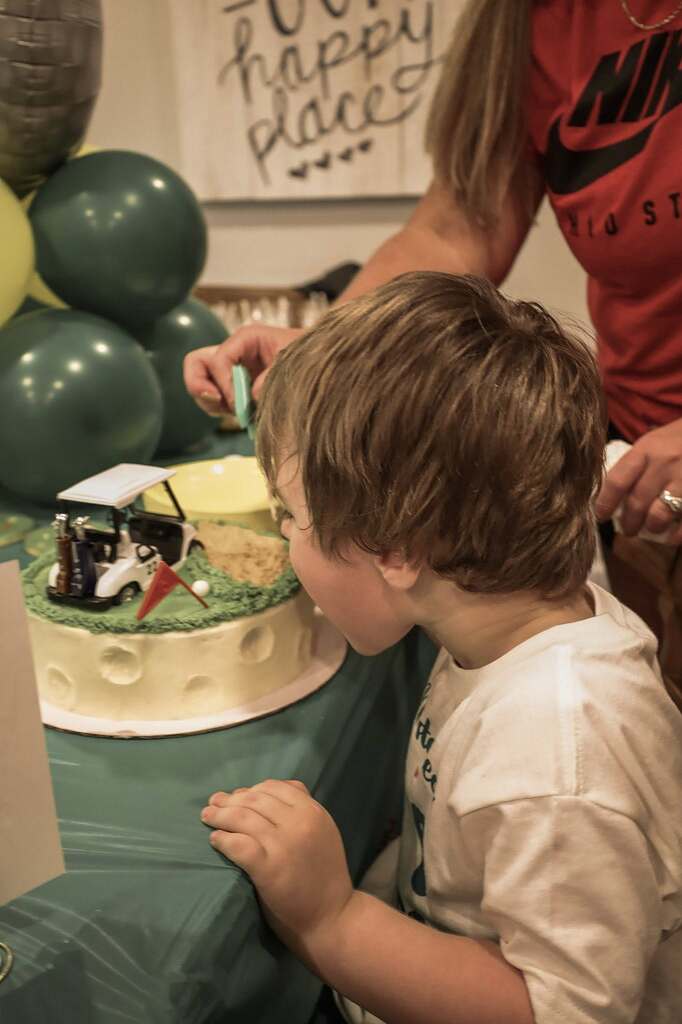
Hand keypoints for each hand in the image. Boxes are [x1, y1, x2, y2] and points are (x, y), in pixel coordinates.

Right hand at [183, 323, 302, 415]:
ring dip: (212, 403)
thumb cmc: (310, 357)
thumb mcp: (295, 363)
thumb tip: (252, 396)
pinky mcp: (235, 387)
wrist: (323, 365)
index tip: (239, 404)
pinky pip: (213, 399)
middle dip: (200, 387)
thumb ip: (272, 377)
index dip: (225, 384)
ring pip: (200, 384)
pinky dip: (221, 410)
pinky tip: (244, 414)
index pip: (218, 359)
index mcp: (246, 338)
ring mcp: (232, 370)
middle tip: (221, 404)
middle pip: (195, 364)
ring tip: (238, 412)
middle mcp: (234, 352)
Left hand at [201, 779, 352, 949]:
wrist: (332, 919)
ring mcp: (283, 844)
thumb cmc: (324, 876)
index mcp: (313, 811)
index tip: (237, 796)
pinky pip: (239, 845)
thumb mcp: (323, 832)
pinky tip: (215, 840)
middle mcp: (299, 822)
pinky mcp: (268, 868)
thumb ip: (302, 810)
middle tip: (214, 802)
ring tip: (207, 817)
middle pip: (255, 800)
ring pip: (243, 818)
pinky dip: (223, 839)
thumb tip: (266, 792)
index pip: (275, 787)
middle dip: (231, 799)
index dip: (251, 789)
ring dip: (220, 815)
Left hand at [595, 418, 681, 541]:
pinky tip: (673, 537)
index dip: (605, 503)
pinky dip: (677, 535)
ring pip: (659, 515)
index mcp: (647, 449)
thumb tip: (614, 491)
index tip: (600, 515)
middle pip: (636, 502)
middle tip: (627, 529)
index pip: (617, 481)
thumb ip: (638, 461)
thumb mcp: (657, 439)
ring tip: (650, 529)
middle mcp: (664, 464)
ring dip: (651, 527)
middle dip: (628, 522)